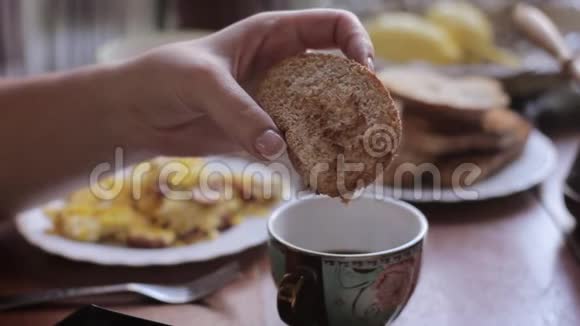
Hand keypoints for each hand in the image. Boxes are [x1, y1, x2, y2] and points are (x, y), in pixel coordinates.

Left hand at [109, 9, 373, 159]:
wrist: (139, 114)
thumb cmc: (164, 78)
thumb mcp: (202, 82)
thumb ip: (239, 111)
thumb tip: (277, 146)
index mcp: (275, 35)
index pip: (334, 25)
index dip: (357, 42)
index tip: (364, 71)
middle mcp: (284, 67)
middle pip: (339, 74)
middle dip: (359, 94)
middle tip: (371, 121)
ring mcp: (278, 102)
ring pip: (324, 113)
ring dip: (341, 131)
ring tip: (356, 153)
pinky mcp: (268, 134)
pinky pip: (300, 144)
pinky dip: (314, 158)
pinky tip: (322, 173)